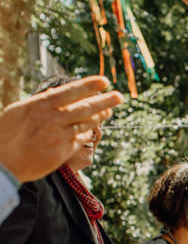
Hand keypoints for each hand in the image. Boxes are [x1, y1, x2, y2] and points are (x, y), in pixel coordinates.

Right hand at [0, 76, 121, 182]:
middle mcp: (52, 119)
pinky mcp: (64, 151)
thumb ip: (40, 102)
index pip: (69, 92)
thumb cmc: (7, 135)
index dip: (89, 86)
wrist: (4, 162)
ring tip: (109, 111)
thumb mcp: (18, 111)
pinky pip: (82, 139)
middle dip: (105, 101)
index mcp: (39, 105)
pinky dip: (88, 133)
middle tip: (119, 96)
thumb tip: (56, 93)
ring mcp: (60, 135)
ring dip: (100, 116)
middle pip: (85, 107)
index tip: (104, 81)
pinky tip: (92, 130)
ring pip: (87, 123)